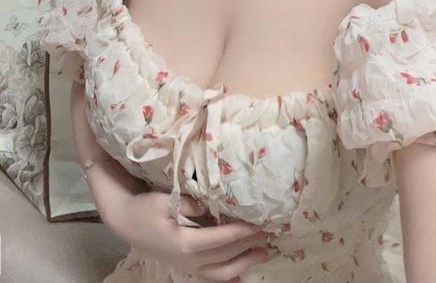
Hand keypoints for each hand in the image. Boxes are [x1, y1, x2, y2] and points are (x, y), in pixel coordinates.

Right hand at [108, 190, 277, 281]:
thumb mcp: (165, 200)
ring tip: (265, 251)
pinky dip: (231, 276)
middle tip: (270, 232)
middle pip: (227, 256)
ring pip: (223, 272)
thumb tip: (212, 203)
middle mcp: (189, 260)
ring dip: (246, 262)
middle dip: (250, 245)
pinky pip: (212, 276)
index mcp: (185, 244)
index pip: (221, 239)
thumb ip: (191, 203)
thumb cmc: (144, 208)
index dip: (242, 232)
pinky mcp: (186, 266)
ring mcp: (187, 266)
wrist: (125, 221)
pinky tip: (243, 274)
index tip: (260, 223)